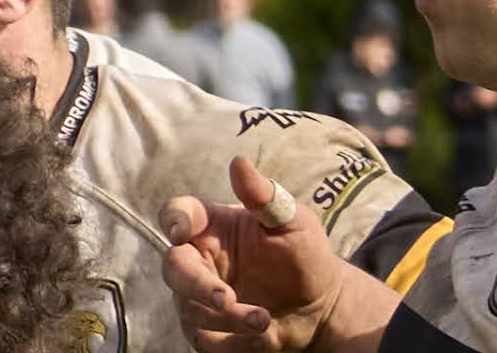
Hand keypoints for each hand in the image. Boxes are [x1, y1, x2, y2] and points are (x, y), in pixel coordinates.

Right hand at [163, 158, 377, 352]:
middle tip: (227, 298)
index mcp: (211, 227)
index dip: (172, 219)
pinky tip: (262, 335)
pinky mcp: (210, 331)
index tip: (181, 230)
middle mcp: (199, 260)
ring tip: (264, 320)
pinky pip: (204, 339)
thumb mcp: (294, 223)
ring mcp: (200, 297)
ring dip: (224, 319)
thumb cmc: (306, 257)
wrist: (324, 309)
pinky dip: (231, 341)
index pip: (177, 214)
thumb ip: (264, 196)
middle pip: (173, 268)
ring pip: (188, 308)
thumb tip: (238, 161)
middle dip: (196, 285)